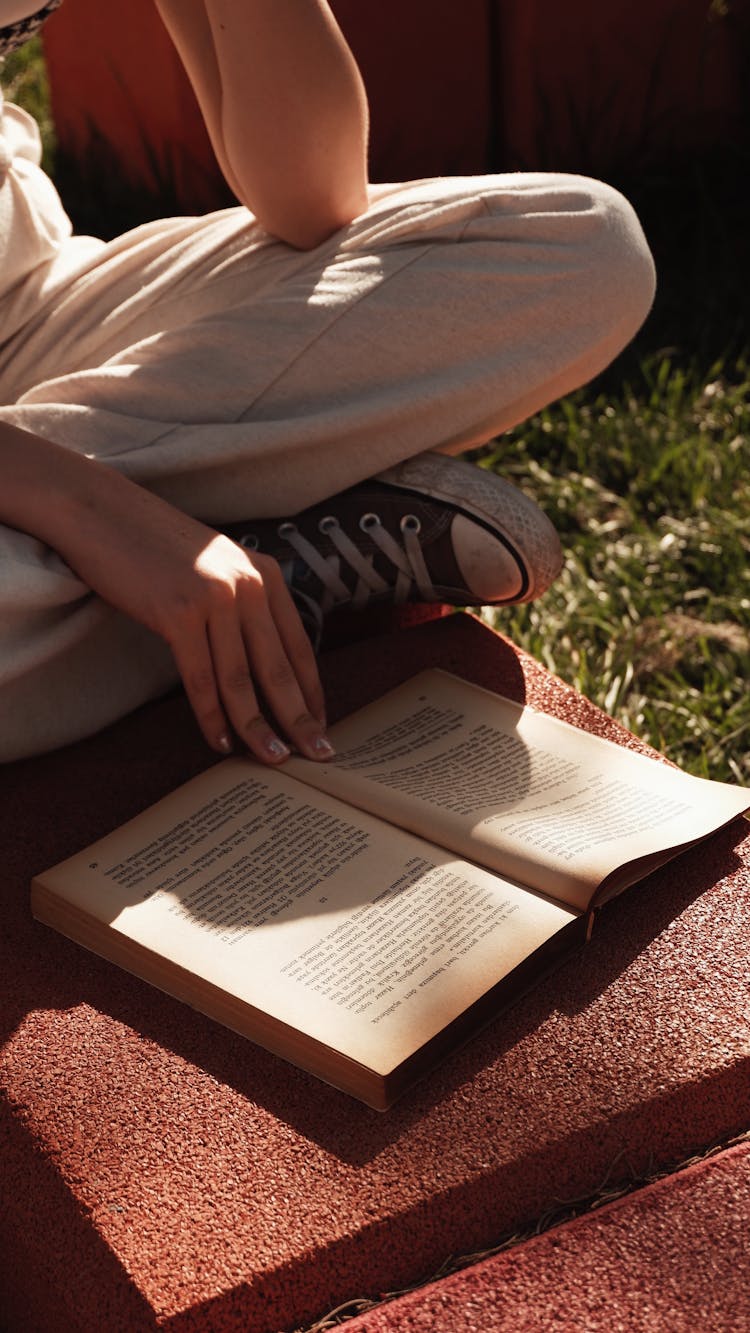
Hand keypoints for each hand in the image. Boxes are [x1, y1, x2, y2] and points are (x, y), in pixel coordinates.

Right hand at [74, 499, 331, 763]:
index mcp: (264, 574)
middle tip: (319, 756)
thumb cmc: (154, 546)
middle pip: (280, 668)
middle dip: (300, 718)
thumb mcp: (217, 567)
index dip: (312, 691)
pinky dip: (211, 716)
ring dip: (258, 727)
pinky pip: (201, 678)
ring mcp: (215, 598)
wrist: (101, 513)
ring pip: (243, 680)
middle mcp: (248, 585)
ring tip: (272, 759)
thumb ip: (243, 603)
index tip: (320, 725)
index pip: (299, 646)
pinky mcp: (179, 613)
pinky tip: (219, 741)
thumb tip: (259, 663)